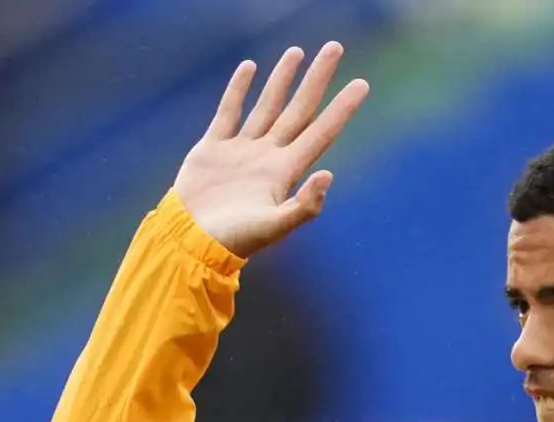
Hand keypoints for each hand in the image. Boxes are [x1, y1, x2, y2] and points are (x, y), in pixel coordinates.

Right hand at [172, 42, 368, 257]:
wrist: (192, 241)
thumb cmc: (236, 240)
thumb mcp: (274, 227)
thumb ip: (303, 206)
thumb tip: (329, 175)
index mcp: (286, 171)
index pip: (322, 131)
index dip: (342, 108)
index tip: (362, 84)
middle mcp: (269, 155)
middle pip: (299, 108)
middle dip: (317, 79)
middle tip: (335, 48)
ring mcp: (242, 150)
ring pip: (268, 105)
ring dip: (282, 79)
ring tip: (297, 52)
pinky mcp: (213, 148)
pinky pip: (229, 112)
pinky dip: (238, 90)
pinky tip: (250, 68)